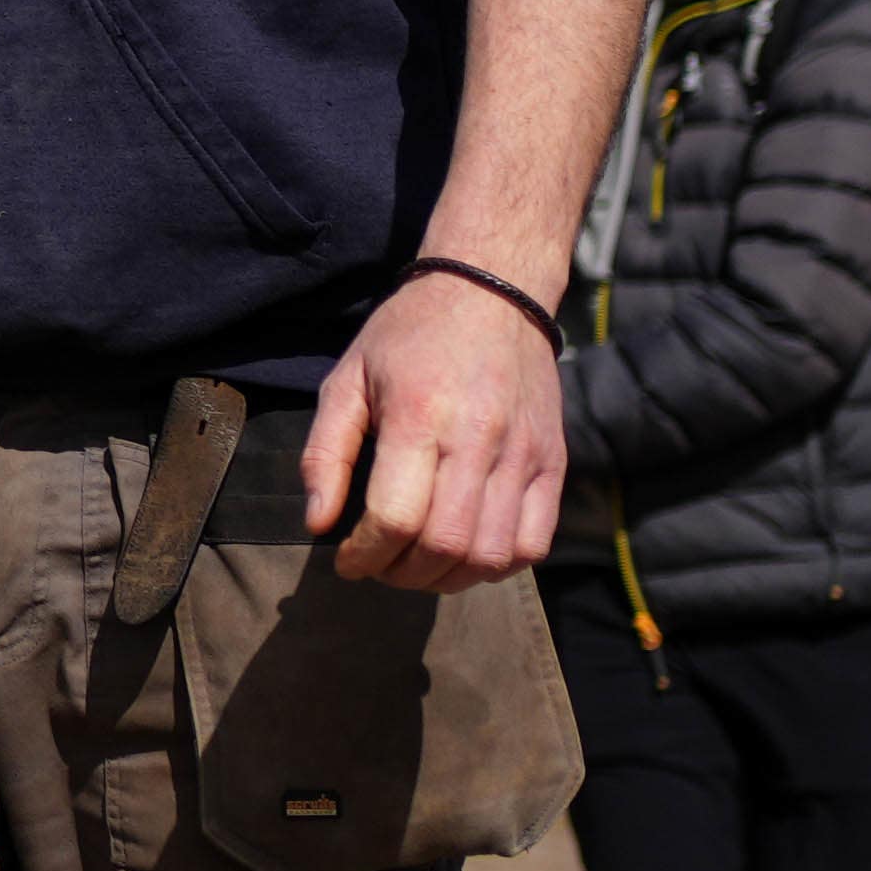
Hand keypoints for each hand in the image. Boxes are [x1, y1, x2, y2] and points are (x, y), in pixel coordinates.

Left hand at [302, 270, 567, 588]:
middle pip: (445, 545)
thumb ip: (325, 454)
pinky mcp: (553, 461)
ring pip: (491, 554)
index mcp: (419, 417)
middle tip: (380, 566)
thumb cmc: (408, 336)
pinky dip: (498, 564)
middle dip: (401, 574)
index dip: (365, 555)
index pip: (395, 518)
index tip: (347, 561)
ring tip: (419, 565)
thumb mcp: (347, 379)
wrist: (492, 291)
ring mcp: (523, 453)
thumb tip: (317, 524)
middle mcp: (478, 438)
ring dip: (448, 578)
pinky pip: (534, 541)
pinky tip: (466, 552)